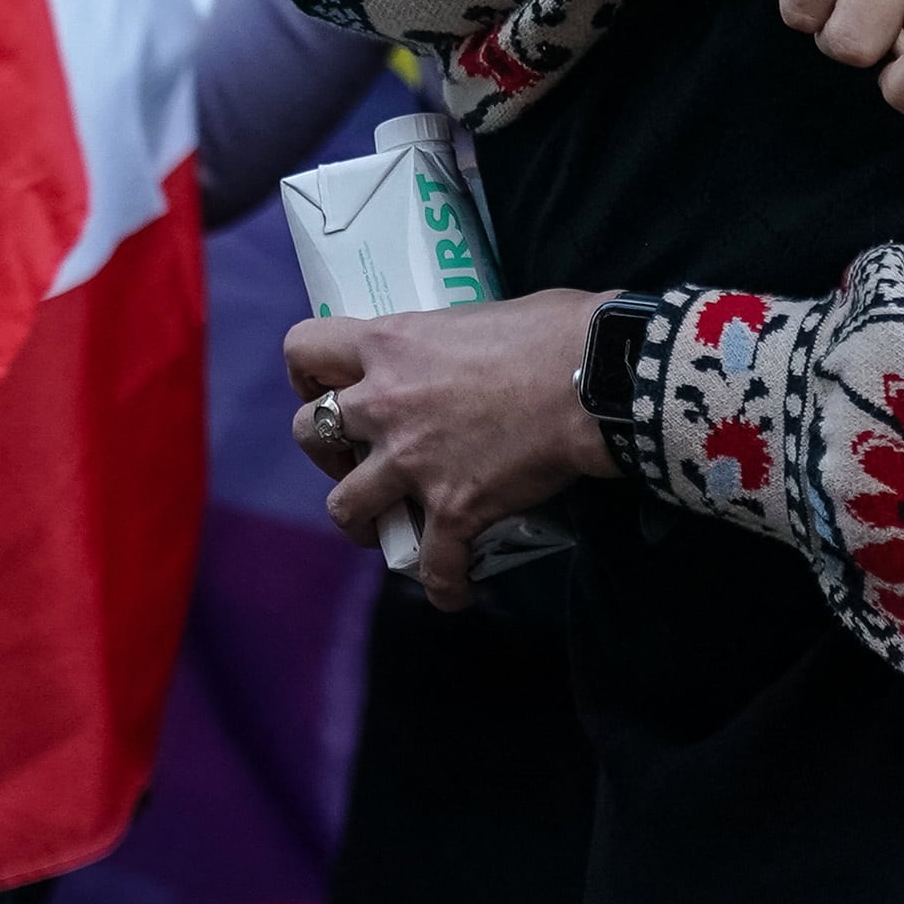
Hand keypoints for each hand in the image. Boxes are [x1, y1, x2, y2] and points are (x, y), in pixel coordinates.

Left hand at [291, 292, 614, 610]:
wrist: (598, 378)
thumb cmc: (556, 332)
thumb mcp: (480, 314)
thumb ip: (450, 339)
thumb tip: (465, 353)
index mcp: (390, 344)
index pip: (304, 349)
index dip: (305, 372)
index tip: (326, 387)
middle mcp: (385, 403)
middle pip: (308, 433)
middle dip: (326, 451)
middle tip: (359, 457)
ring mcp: (412, 461)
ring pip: (344, 507)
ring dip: (361, 521)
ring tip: (384, 528)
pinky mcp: (453, 509)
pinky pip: (432, 566)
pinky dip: (444, 584)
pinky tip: (457, 590)